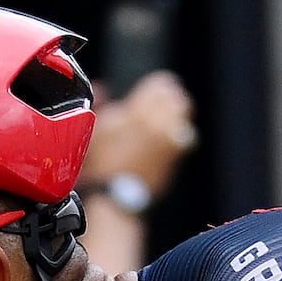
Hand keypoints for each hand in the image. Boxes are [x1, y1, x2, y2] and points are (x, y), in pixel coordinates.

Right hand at [84, 69, 195, 198]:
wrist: (112, 196)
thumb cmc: (99, 164)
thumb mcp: (94, 129)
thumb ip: (100, 104)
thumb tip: (103, 89)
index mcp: (135, 110)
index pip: (160, 85)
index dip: (159, 86)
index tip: (156, 90)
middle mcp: (156, 122)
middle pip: (176, 98)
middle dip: (171, 98)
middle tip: (167, 101)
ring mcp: (168, 139)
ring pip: (184, 115)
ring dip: (178, 113)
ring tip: (172, 117)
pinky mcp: (175, 156)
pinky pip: (187, 137)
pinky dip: (182, 135)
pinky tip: (174, 138)